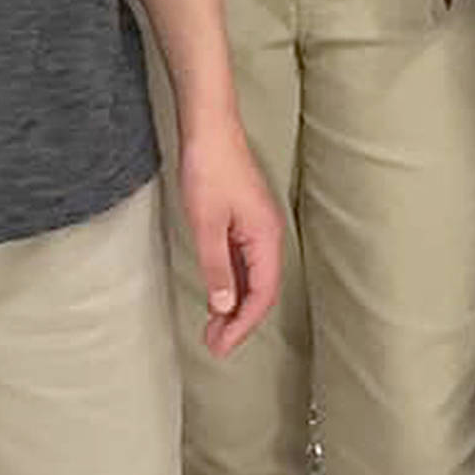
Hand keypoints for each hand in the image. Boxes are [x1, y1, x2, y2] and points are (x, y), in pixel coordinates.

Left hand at [177, 121, 284, 356]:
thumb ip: (217, 269)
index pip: (262, 294)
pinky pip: (245, 262)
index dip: (243, 325)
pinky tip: (218, 295)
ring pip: (254, 277)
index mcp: (266, 237)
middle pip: (262, 290)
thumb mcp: (207, 224)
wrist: (208, 128)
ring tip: (213, 328)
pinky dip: (233, 283)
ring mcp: (257, 227)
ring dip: (235, 304)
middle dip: (240, 321)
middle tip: (213, 344)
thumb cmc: (209, 169)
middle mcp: (268, 235)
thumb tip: (225, 308)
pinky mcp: (245, 219)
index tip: (221, 346)